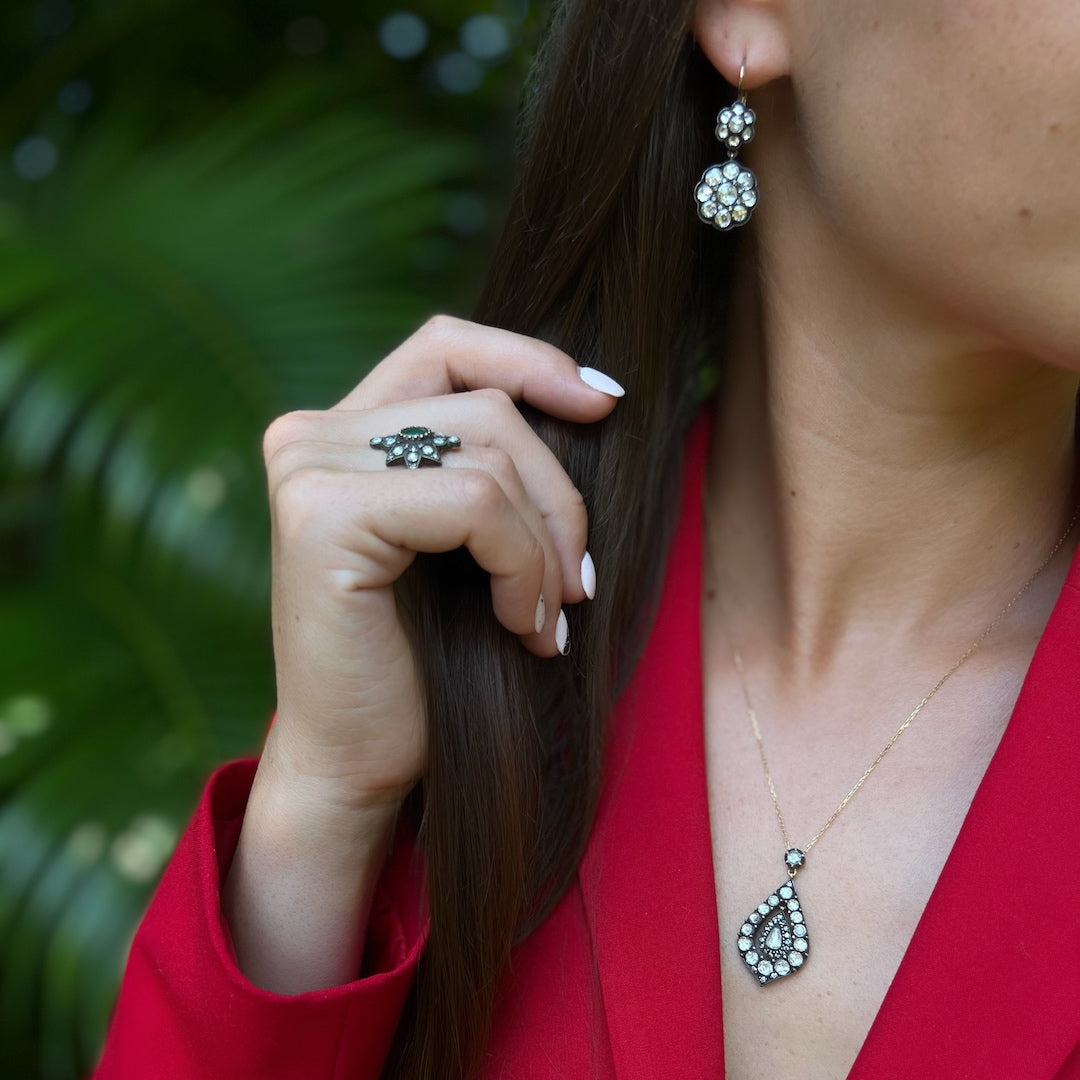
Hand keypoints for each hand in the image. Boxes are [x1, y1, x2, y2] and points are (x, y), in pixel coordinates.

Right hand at [259, 315, 623, 814]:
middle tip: (580, 584)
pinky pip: (476, 504)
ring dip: (546, 547)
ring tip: (548, 619)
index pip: (448, 346)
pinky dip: (523, 568)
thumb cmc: (425, 659)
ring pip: (491, 459)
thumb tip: (596, 397)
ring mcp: (308, 468)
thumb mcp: (468, 542)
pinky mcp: (324, 515)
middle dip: (559, 497)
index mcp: (339, 431)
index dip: (532, 360)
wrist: (359, 761)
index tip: (606, 404)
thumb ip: (492, 464)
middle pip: (489, 409)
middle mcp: (309, 435)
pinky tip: (522, 629)